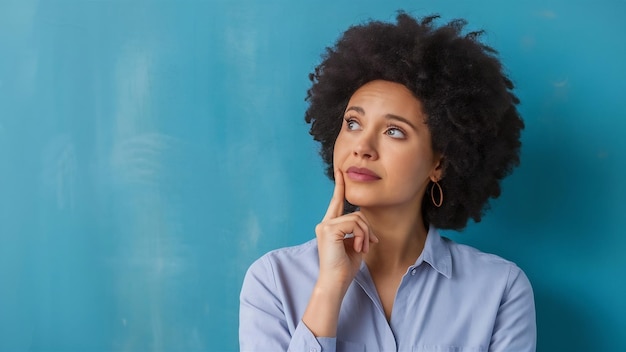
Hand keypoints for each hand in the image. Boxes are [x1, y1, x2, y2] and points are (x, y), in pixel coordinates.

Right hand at [315, 170, 378, 292]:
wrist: (335, 283)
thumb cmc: (344, 269)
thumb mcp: (355, 246)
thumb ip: (357, 232)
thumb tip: (365, 225)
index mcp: (330, 226)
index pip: (337, 202)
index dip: (340, 186)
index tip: (341, 171)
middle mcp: (325, 224)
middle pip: (355, 214)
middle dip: (367, 228)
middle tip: (371, 243)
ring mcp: (325, 226)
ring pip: (357, 219)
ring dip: (366, 235)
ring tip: (364, 249)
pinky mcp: (329, 230)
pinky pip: (354, 224)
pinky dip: (362, 236)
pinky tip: (359, 248)